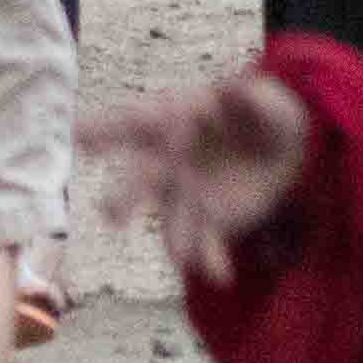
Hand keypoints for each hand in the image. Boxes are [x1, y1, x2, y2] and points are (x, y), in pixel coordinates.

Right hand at [89, 70, 315, 279]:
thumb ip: (256, 96)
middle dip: (124, 195)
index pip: (135, 121)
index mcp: (177, 120)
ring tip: (183, 258)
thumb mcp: (270, 99)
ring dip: (174, 238)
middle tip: (109, 213)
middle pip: (141, 178)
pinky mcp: (209, 221)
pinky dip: (211, 259)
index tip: (77, 137)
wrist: (285, 153)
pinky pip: (205, 243)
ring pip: (171, 219)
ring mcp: (186, 194)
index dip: (104, 128)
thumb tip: (237, 87)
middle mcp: (170, 161)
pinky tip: (221, 274)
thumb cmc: (266, 115)